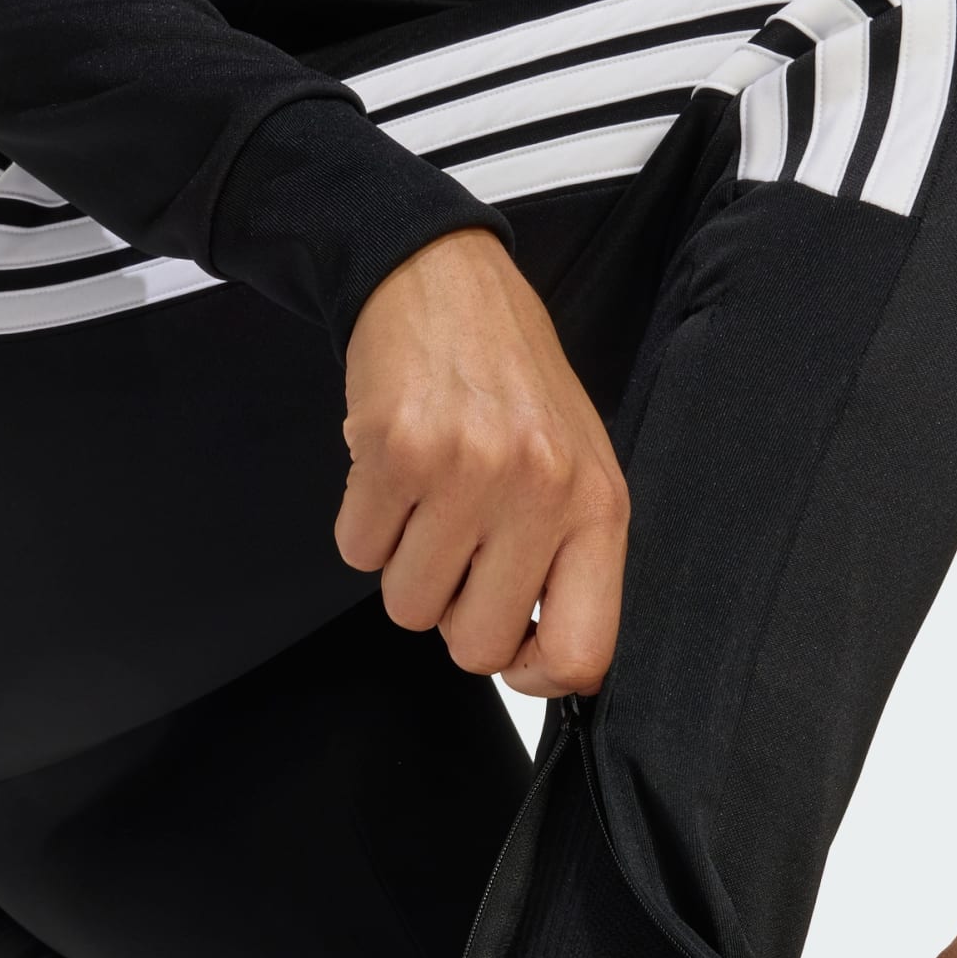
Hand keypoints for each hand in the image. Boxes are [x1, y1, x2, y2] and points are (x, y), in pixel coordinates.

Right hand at [334, 229, 629, 696]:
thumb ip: (571, 565)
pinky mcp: (396, 451)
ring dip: (405, 567)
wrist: (441, 280)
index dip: (537, 677)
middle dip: (454, 615)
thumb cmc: (511, 386)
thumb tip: (552, 667)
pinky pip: (358, 554)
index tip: (516, 652)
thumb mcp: (577, 470)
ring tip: (427, 502)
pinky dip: (365, 525)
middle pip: (477, 647)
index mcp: (598, 507)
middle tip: (458, 553)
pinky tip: (393, 474)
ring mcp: (468, 471)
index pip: (583, 654)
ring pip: (409, 608)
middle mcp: (541, 491)